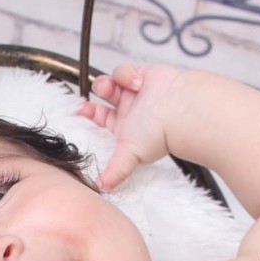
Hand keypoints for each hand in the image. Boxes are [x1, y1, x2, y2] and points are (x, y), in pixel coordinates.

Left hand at [77, 63, 182, 190]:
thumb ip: (115, 171)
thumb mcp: (130, 155)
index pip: (100, 117)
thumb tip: (101, 189)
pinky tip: (137, 83)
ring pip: (111, 80)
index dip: (88, 112)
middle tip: (99, 93)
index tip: (79, 109)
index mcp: (124, 126)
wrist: (180, 111)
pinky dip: (126, 75)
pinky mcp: (143, 75)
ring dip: (107, 83)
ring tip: (113, 89)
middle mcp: (129, 109)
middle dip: (97, 92)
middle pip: (104, 95)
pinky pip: (124, 71)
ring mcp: (135, 92)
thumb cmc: (159, 134)